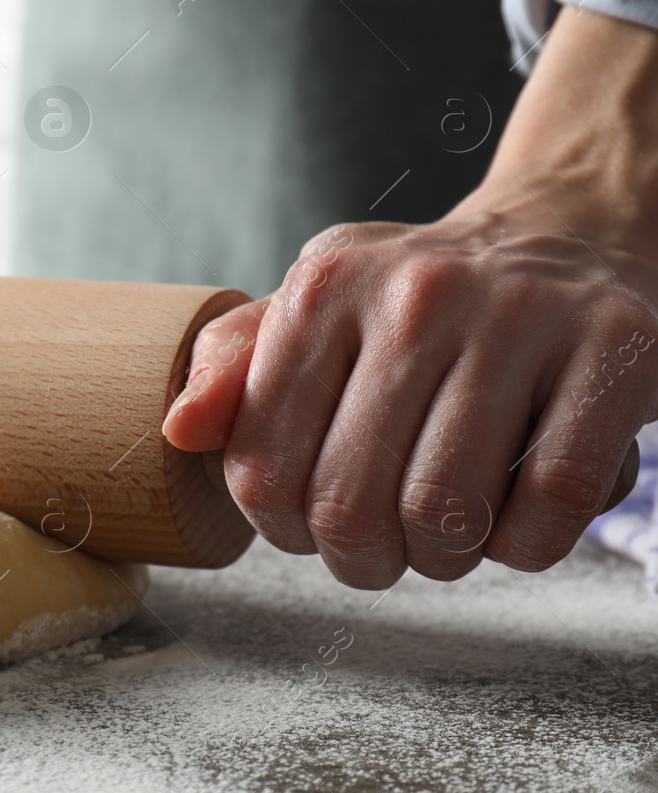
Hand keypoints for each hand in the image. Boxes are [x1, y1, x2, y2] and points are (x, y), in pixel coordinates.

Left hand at [163, 6, 657, 587]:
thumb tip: (179, 431)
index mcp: (324, 288)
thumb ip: (234, 368)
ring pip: (447, 512)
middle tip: (383, 549)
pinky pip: (552, 503)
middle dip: (361, 559)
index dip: (281, 527)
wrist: (570, 233)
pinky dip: (527, 545)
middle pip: (348, 503)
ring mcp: (521, 319)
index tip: (310, 523)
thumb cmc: (421, 298)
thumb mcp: (315, 308)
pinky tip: (515, 520)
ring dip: (442, 559)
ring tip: (447, 534)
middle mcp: (415, 293)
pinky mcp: (616, 351)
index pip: (262, 464)